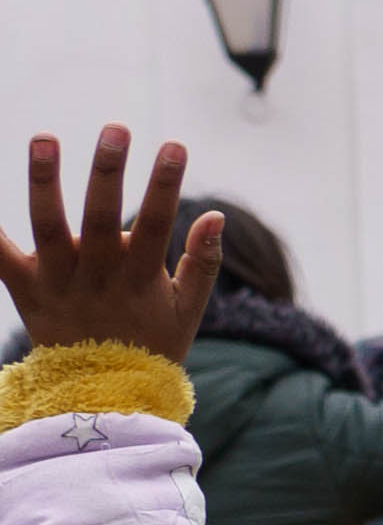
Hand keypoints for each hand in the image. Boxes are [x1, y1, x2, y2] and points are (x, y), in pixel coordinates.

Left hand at [0, 129, 224, 365]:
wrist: (102, 395)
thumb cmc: (152, 344)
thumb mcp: (188, 309)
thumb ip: (202, 262)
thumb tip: (214, 215)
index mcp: (139, 279)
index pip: (155, 223)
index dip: (165, 185)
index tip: (175, 146)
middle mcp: (96, 277)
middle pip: (99, 218)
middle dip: (108, 172)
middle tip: (115, 129)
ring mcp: (58, 282)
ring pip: (48, 227)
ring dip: (45, 181)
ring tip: (44, 137)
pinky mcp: (27, 289)